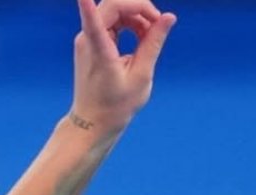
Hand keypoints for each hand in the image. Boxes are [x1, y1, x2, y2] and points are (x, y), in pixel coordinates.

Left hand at [71, 0, 176, 131]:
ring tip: (152, 37)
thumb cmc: (116, 105)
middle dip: (140, 8)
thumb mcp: (141, 75)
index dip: (87, 5)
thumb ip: (153, 43)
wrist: (93, 121)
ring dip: (138, 15)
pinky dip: (131, 23)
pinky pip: (113, 19)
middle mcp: (87, 40)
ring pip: (115, 9)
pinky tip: (143, 37)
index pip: (91, 21)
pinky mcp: (91, 40)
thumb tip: (168, 17)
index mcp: (99, 51)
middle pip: (114, 4)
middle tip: (159, 25)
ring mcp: (86, 39)